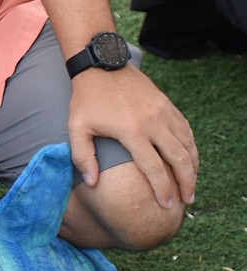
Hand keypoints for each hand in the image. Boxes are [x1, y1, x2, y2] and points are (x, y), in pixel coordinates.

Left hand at [68, 64, 197, 207]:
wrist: (101, 65)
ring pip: (187, 144)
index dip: (163, 189)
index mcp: (131, 131)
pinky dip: (191, 146)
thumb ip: (82, 157)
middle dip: (186, 183)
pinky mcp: (167, 104)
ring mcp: (163, 111)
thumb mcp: (76, 128)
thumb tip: (91, 183)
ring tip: (191, 184)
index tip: (166, 205)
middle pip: (179, 158)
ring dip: (193, 166)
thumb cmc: (86, 99)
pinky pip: (185, 128)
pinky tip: (189, 159)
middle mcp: (153, 122)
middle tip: (187, 201)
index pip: (154, 168)